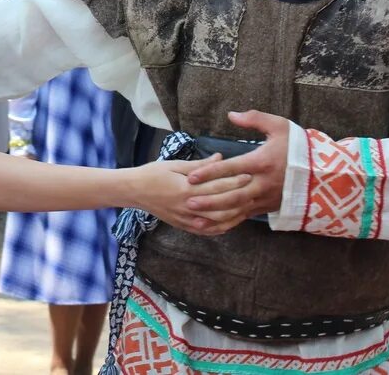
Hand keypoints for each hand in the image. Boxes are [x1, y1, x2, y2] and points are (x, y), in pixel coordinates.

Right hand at [131, 155, 252, 233]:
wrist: (134, 191)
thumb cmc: (153, 174)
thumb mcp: (174, 165)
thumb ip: (199, 165)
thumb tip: (220, 158)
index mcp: (186, 189)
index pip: (216, 186)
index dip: (234, 181)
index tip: (249, 174)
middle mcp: (188, 207)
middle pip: (221, 205)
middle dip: (239, 198)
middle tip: (255, 190)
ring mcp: (186, 219)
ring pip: (216, 221)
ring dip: (234, 215)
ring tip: (248, 206)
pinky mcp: (184, 226)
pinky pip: (207, 231)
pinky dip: (221, 228)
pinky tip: (231, 222)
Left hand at [183, 110, 290, 234]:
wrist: (322, 172)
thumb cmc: (298, 147)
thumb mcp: (279, 126)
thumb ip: (255, 119)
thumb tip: (231, 114)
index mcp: (262, 162)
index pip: (232, 168)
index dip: (211, 172)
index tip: (192, 176)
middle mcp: (262, 183)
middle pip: (232, 195)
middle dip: (209, 200)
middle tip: (189, 201)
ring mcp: (265, 198)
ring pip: (237, 210)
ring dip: (216, 214)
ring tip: (195, 218)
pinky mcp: (267, 208)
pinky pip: (245, 217)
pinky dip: (228, 222)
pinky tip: (212, 226)